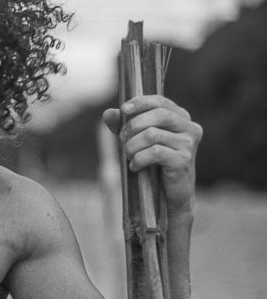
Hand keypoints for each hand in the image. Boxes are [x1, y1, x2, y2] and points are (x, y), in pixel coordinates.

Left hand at [103, 95, 201, 214]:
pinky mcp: (184, 160)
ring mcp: (189, 144)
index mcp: (181, 118)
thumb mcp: (138, 142)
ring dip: (132, 146)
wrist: (170, 197)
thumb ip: (124, 126)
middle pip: (158, 115)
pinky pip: (154, 152)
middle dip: (133, 126)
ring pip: (152, 134)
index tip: (123, 109)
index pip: (160, 101)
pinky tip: (134, 167)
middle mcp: (190, 128)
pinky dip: (138, 159)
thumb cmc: (154, 165)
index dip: (141, 102)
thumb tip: (108, 113)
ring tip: (128, 156)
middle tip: (122, 140)